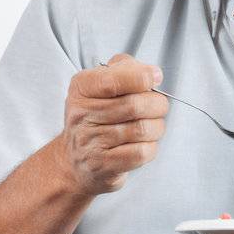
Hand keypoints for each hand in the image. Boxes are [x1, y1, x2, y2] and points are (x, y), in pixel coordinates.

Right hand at [59, 53, 167, 195]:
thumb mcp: (101, 84)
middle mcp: (82, 114)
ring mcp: (91, 141)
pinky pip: (141, 153)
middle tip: (159, 106)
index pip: (114, 80)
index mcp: (82, 88)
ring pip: (142, 130)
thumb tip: (153, 73)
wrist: (75, 159)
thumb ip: (125, 69)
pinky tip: (144, 144)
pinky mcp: (103, 165)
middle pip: (135, 106)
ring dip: (156, 127)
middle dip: (157, 105)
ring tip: (152, 126)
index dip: (142, 77)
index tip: (155, 78)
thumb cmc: (97, 116)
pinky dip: (150, 147)